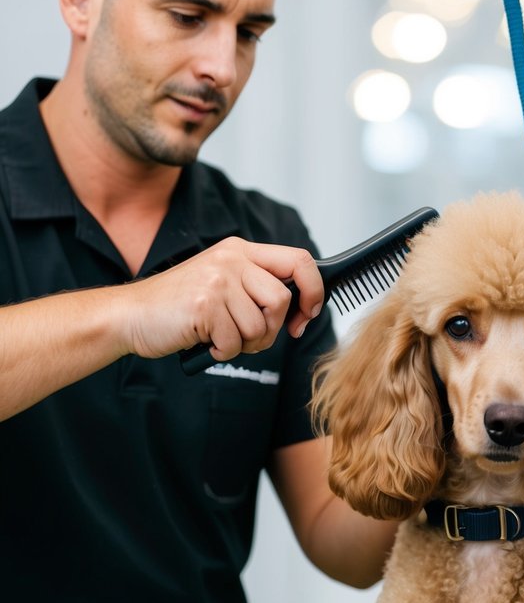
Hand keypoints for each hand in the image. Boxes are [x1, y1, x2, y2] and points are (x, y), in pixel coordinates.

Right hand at [119, 236, 324, 361]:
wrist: (131, 315)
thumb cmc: (178, 306)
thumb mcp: (221, 282)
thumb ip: (256, 287)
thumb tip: (302, 305)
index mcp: (240, 250)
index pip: (299, 260)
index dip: (314, 290)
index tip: (308, 314)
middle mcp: (231, 259)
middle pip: (282, 300)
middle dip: (271, 329)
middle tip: (247, 336)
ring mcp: (217, 280)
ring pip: (261, 326)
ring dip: (245, 344)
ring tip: (220, 337)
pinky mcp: (205, 305)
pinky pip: (236, 342)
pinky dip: (222, 352)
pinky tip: (205, 342)